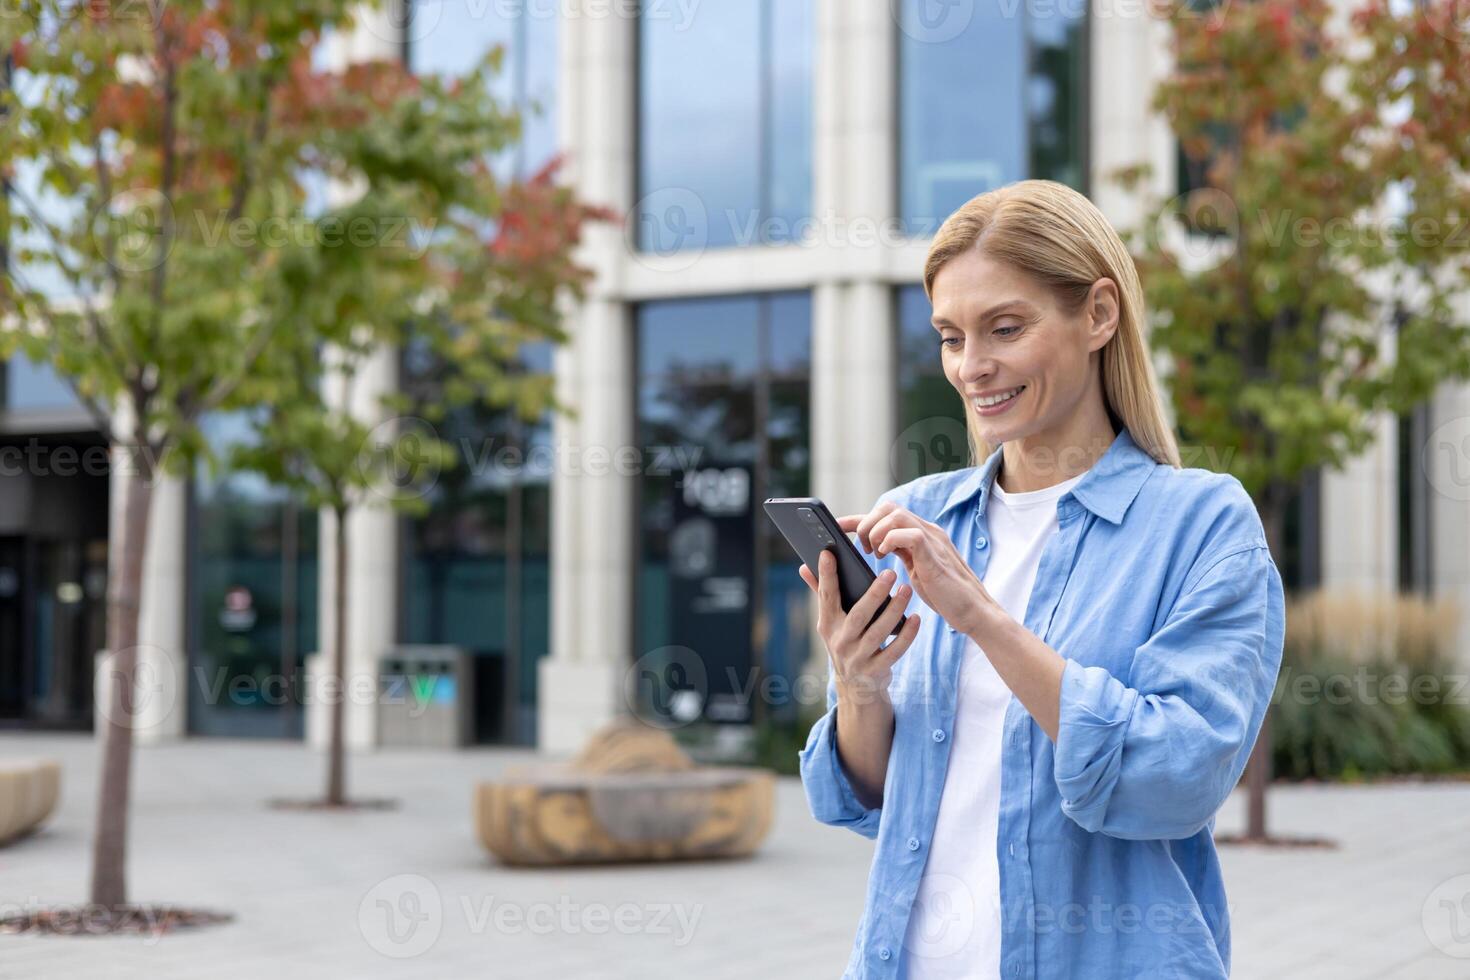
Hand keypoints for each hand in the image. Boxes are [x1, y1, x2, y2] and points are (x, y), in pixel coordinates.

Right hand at [798, 549, 920, 705]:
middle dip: (874, 593)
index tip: (828, 553)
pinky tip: (917, 618)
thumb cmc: (846, 643)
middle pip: (858, 615)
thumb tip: (803, 567)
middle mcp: (840, 642)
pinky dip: (907, 635)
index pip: (826, 597)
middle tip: (889, 572)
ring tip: (907, 589)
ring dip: (894, 610)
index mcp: (828, 625)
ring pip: (879, 632)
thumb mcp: (831, 623)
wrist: (856, 689)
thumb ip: (821, 594)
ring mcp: (857, 658)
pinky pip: (894, 651)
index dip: (826, 575)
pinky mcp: (876, 671)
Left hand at [838, 502, 1003, 637]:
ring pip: (896, 515)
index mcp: (920, 534)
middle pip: (888, 507)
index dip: (859, 518)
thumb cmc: (944, 596)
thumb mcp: (914, 569)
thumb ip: (899, 554)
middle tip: (862, 548)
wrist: (973, 612)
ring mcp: (932, 540)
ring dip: (875, 531)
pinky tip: (884, 555)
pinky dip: (890, 540)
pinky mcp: (935, 555)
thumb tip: (872, 549)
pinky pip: (909, 534)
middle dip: (866, 522)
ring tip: (872, 552)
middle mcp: (926, 531)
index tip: (837, 527)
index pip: (886, 515)